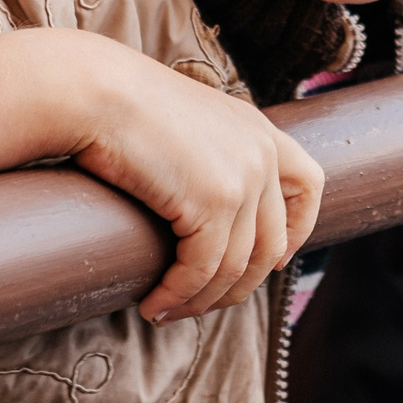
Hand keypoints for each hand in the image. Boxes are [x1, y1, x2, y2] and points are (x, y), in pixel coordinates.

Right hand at [0, 28, 324, 323]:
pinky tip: (154, 305)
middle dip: (237, 285)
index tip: (272, 261)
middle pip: (271, 243)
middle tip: (198, 303)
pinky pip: (203, 269)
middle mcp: (262, 152)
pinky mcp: (214, 202)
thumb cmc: (119, 106)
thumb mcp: (185, 124)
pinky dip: (178, 295)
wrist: (93, 90)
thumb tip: (199, 206)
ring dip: (201, 300)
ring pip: (235, 267)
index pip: (309, 185)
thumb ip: (208, 156)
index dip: (297, 230)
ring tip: (166, 312)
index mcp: (259, 129)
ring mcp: (243, 177)